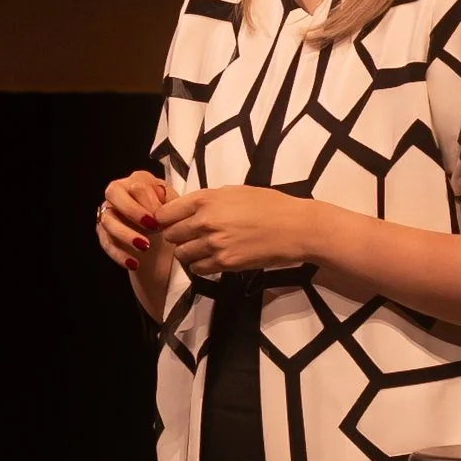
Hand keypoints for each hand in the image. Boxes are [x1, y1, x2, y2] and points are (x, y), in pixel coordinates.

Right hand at [95, 168, 170, 272]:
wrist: (166, 243)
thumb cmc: (171, 219)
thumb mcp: (176, 210)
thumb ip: (169, 204)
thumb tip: (159, 209)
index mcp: (140, 180)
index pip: (137, 185)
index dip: (149, 202)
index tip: (162, 218)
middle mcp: (120, 192)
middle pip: (113, 193)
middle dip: (132, 210)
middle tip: (152, 227)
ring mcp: (109, 211)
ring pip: (108, 219)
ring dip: (126, 234)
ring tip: (145, 247)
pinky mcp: (104, 233)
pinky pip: (106, 242)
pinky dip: (119, 254)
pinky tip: (134, 263)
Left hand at [154, 186, 317, 274]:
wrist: (295, 227)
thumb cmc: (270, 204)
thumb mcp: (235, 192)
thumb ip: (208, 200)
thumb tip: (189, 209)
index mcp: (205, 199)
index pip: (165, 214)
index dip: (165, 220)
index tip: (172, 223)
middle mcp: (204, 221)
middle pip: (170, 235)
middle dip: (177, 237)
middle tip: (190, 237)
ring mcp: (213, 244)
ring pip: (181, 254)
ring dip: (188, 253)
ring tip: (202, 249)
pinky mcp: (224, 263)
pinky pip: (197, 269)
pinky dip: (200, 265)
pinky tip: (213, 259)